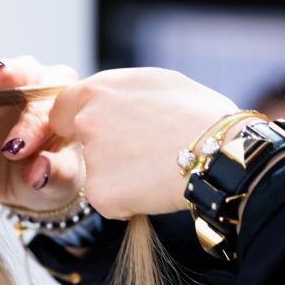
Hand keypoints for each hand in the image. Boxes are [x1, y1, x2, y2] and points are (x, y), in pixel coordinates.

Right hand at [0, 56, 84, 212]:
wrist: (25, 185)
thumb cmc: (53, 176)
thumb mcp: (60, 182)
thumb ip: (54, 174)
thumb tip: (37, 174)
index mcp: (61, 103)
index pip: (48, 107)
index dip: (30, 125)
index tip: (16, 148)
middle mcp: (31, 90)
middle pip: (21, 72)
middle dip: (5, 73)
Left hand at [48, 67, 238, 218]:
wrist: (222, 153)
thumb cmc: (200, 114)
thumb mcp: (156, 83)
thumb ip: (119, 94)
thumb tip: (109, 101)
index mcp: (97, 90)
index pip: (62, 109)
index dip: (77, 122)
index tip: (100, 132)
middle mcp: (86, 122)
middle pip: (81, 142)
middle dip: (103, 150)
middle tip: (141, 153)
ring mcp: (92, 158)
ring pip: (98, 172)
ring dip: (119, 175)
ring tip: (158, 167)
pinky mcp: (100, 193)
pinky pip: (109, 200)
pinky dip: (127, 201)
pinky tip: (155, 188)